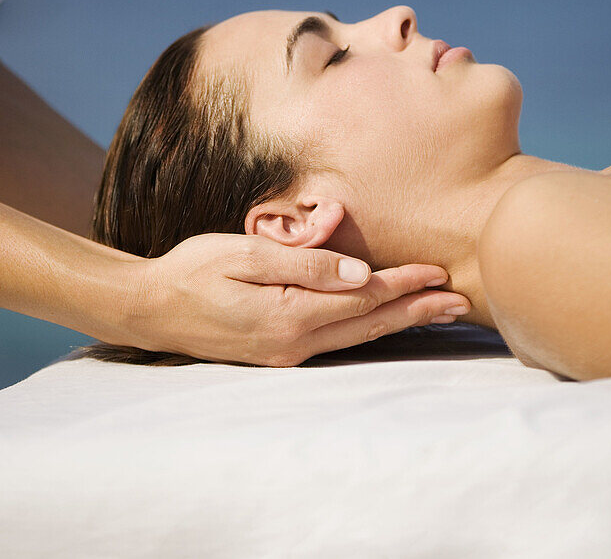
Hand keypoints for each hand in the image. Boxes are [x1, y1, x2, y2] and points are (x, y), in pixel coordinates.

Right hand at [119, 232, 470, 365]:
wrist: (151, 308)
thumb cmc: (193, 271)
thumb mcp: (245, 256)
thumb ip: (305, 265)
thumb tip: (361, 275)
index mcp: (288, 316)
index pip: (361, 297)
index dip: (402, 284)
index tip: (438, 272)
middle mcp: (294, 344)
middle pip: (369, 325)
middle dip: (417, 311)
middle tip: (460, 302)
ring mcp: (287, 354)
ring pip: (357, 337)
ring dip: (399, 322)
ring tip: (436, 313)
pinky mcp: (279, 353)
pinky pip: (337, 341)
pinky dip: (369, 329)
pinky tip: (384, 321)